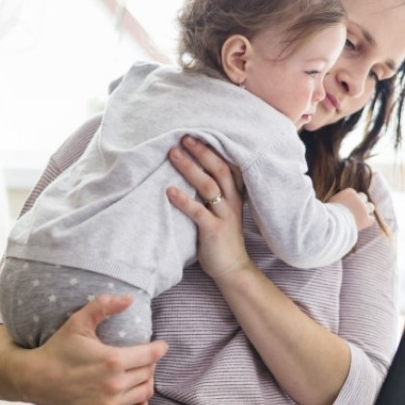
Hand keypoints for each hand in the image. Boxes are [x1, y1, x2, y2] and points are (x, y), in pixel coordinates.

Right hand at [5, 294, 165, 404]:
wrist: (36, 379)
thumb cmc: (58, 349)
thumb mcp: (78, 322)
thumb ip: (103, 307)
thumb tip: (129, 298)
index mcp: (112, 360)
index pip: (151, 355)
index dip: (159, 349)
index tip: (161, 346)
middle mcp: (114, 385)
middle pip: (148, 373)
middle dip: (149, 364)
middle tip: (143, 358)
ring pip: (144, 393)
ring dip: (146, 382)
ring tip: (139, 375)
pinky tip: (138, 398)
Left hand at [165, 135, 252, 280]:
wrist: (233, 269)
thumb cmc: (222, 241)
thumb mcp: (222, 213)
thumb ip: (213, 196)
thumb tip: (191, 176)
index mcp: (235, 196)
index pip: (228, 166)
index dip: (214, 150)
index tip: (198, 135)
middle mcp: (232, 202)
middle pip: (219, 170)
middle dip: (202, 152)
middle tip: (184, 138)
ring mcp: (224, 216)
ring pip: (209, 186)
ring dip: (190, 168)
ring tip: (174, 155)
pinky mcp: (214, 230)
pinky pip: (198, 211)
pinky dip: (183, 200)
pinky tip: (169, 190)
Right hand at [328, 188, 375, 230]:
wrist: (333, 223)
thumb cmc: (328, 214)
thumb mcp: (330, 203)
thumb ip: (337, 201)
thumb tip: (336, 204)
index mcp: (349, 192)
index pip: (353, 193)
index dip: (351, 199)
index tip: (347, 205)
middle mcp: (358, 198)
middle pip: (364, 197)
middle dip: (360, 202)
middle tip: (354, 210)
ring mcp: (364, 209)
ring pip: (370, 206)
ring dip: (366, 210)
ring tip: (359, 217)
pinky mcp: (366, 219)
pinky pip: (371, 219)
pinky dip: (367, 221)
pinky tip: (362, 224)